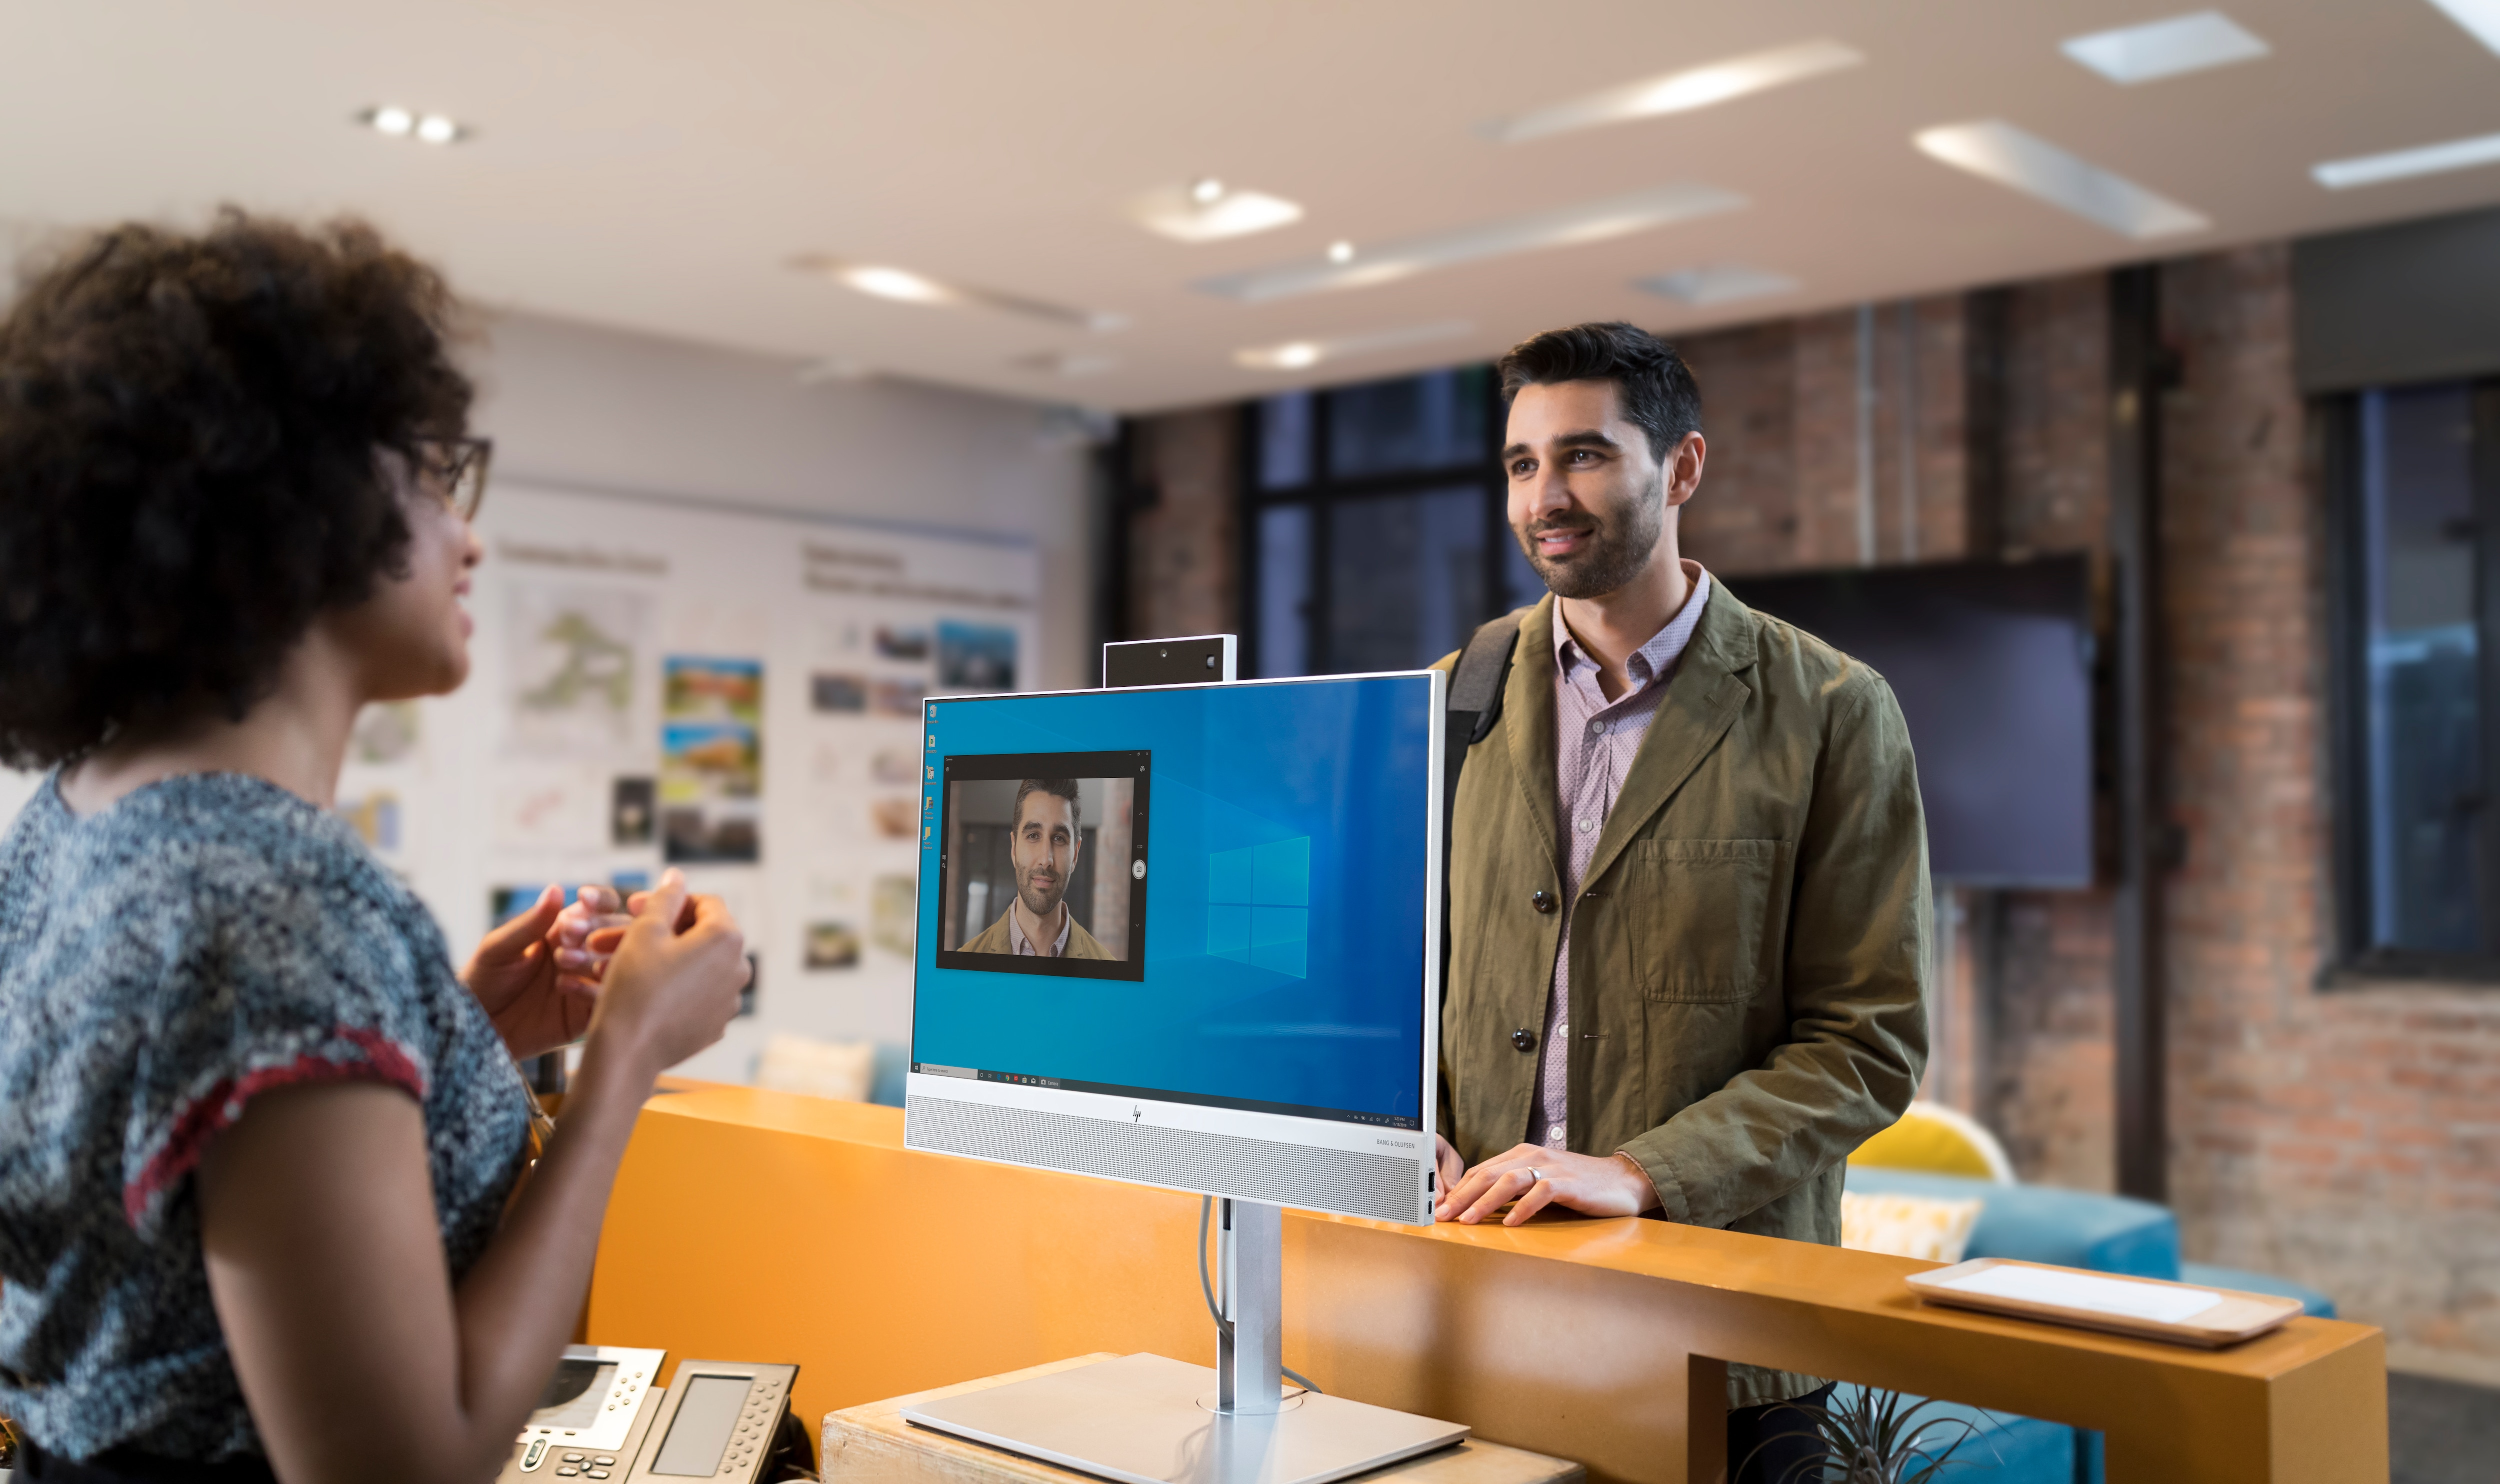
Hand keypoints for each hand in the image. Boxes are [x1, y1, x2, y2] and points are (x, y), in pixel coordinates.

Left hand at [463, 885, 621, 1060]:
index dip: (601, 900)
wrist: (476, 1027)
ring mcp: (590, 983)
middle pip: (618, 931)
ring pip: (618, 964)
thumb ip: (531, 923)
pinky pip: (606, 998)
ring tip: (564, 961)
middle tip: (569, 937)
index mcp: (567, 929)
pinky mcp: (589, 1013)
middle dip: (599, 929)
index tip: (586, 899)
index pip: (601, 907)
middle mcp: (585, 952)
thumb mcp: (500, 948)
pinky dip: (592, 989)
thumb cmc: (483, 980)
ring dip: (597, 957)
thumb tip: (556, 889)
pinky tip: (564, 986)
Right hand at [584, 870, 749, 1076]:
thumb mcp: (645, 932)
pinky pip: (699, 994)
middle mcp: (739, 967)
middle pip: (705, 934)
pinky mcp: (718, 1023)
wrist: (628, 1050)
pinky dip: (678, 986)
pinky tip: (648, 990)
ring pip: (700, 965)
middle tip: (630, 933)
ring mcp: (731, 999)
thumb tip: (677, 875)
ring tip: (634, 962)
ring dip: (671, 958)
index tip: (635, 907)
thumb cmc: (634, 986)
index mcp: (727, 938)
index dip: (669, 901)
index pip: (705, 903)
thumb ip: (665, 898)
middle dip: (668, 930)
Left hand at [1433, 1143, 1658, 1225]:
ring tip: (1468, 1220)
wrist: (1621, 1180)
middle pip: (1488, 1174)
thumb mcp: (1540, 1180)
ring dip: (1485, 1202)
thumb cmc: (1578, 1184)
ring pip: (1508, 1181)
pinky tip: (1510, 1224)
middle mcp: (1532, 1156)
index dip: (1459, 1189)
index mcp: (1522, 1154)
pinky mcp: (1568, 1183)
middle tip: (1443, 1216)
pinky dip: (1523, 1209)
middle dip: (1462, 1196)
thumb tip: (1480, 1205)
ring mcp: (1550, 1168)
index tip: (1441, 1208)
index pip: (1482, 1170)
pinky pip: (1540, 1194)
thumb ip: (1514, 1187)